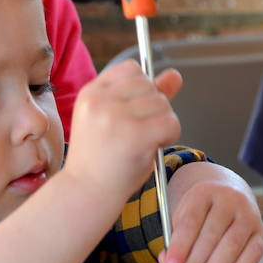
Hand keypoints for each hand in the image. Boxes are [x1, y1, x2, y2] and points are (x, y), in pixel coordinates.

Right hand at [65, 60, 181, 200]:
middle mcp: (100, 100)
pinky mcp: (134, 136)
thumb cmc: (102, 159)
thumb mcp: (117, 120)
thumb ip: (146, 95)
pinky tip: (153, 147)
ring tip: (144, 142)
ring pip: (162, 103)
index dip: (141, 90)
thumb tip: (175, 74)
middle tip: (139, 132)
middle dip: (154, 107)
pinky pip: (170, 123)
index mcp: (91, 93)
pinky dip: (170, 135)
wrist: (86, 193)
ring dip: (163, 123)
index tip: (134, 112)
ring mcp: (116, 117)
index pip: (131, 69)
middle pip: (149, 85)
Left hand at [159, 165, 262, 262]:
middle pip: (211, 235)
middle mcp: (229, 200)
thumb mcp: (183, 216)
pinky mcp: (260, 231)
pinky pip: (253, 254)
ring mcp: (248, 215)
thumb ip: (175, 240)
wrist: (229, 193)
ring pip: (232, 246)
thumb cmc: (202, 211)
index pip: (190, 221)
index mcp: (204, 192)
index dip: (180, 246)